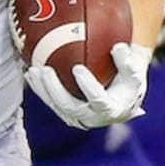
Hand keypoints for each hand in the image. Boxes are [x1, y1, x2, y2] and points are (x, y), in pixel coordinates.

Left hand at [26, 43, 151, 130]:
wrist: (121, 100)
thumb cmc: (128, 83)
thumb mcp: (134, 73)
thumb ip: (127, 62)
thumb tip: (118, 47)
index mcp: (110, 110)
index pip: (98, 100)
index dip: (87, 86)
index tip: (78, 68)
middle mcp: (91, 118)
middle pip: (69, 106)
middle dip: (55, 89)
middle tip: (46, 70)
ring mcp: (76, 117)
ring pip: (55, 105)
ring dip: (41, 89)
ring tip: (33, 70)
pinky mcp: (65, 113)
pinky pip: (49, 101)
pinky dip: (39, 88)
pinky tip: (30, 73)